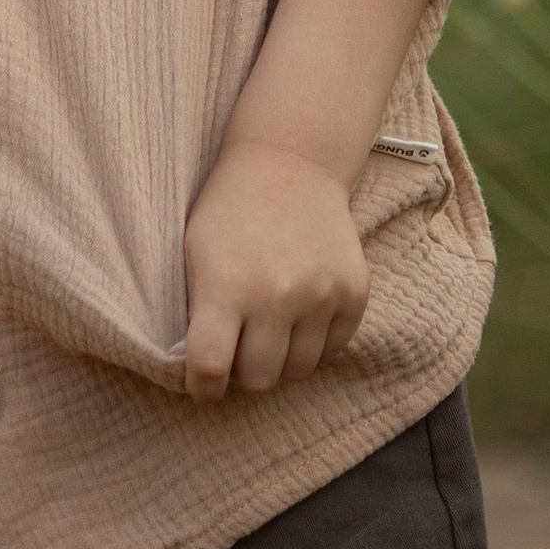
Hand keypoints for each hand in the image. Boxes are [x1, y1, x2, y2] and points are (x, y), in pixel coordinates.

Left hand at [179, 137, 370, 402]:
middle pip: (258, 380)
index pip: (210, 369)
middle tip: (240, 345)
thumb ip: (196, 313)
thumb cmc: (231, 210)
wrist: (291, 161)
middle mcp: (276, 294)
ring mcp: (320, 294)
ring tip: (270, 326)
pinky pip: (332, 350)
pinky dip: (315, 342)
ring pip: (298, 371)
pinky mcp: (354, 292)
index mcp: (226, 284)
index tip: (204, 385)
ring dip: (281, 358)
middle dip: (244, 370)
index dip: (203, 387)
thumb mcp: (195, 253)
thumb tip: (197, 374)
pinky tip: (300, 312)